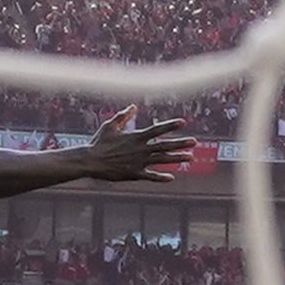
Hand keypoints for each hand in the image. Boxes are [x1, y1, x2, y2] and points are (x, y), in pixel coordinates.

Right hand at [80, 108, 196, 182]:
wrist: (90, 161)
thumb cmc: (99, 142)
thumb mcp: (110, 126)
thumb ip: (123, 116)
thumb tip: (134, 106)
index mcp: (136, 137)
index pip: (157, 129)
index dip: (171, 125)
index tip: (183, 122)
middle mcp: (140, 149)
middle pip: (165, 145)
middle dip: (181, 143)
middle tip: (194, 142)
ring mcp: (139, 162)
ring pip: (162, 160)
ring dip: (177, 158)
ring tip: (190, 157)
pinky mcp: (135, 173)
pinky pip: (151, 176)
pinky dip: (161, 177)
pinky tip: (171, 178)